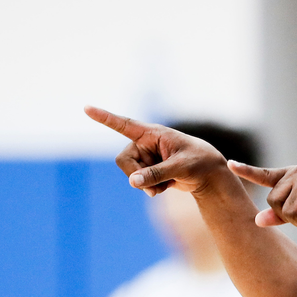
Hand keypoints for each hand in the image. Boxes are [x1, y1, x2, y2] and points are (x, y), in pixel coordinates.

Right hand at [84, 106, 236, 197]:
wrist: (209, 175)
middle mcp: (145, 143)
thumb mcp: (180, 167)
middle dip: (136, 175)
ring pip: (130, 174)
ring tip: (166, 185)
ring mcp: (146, 158)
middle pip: (123, 160)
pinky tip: (167, 186)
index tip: (86, 108)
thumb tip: (133, 182)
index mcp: (152, 133)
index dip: (105, 118)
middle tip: (154, 186)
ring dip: (146, 184)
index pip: (124, 124)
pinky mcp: (149, 170)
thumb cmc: (199, 163)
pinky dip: (151, 188)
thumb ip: (157, 174)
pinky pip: (138, 182)